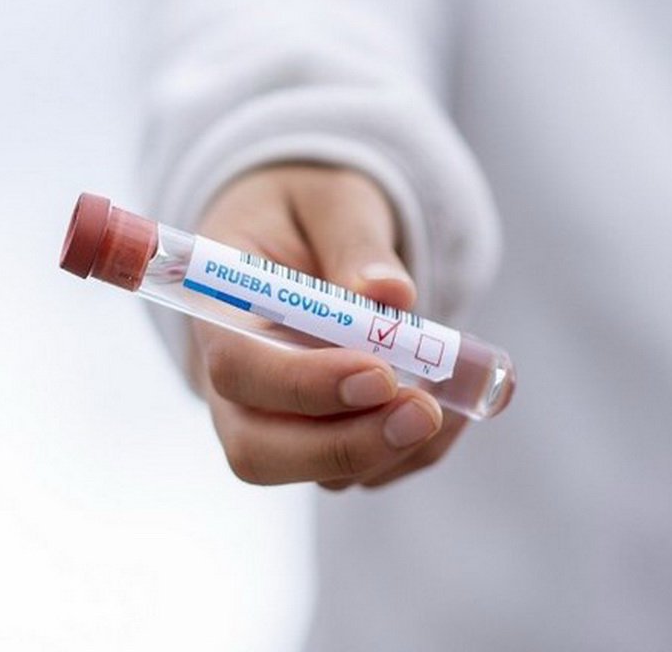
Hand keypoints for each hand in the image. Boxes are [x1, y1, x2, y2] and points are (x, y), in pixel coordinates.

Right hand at [191, 164, 466, 489]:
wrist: (303, 230)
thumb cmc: (305, 210)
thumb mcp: (331, 199)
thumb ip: (354, 241)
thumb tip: (391, 296)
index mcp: (217, 311)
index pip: (237, 368)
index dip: (303, 384)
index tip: (379, 374)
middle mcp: (234, 382)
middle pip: (258, 451)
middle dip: (346, 445)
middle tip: (424, 412)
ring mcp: (275, 421)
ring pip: (320, 473)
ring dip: (393, 448)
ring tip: (453, 392)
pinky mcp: (322, 440)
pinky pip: (368, 472)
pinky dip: (418, 452)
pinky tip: (455, 405)